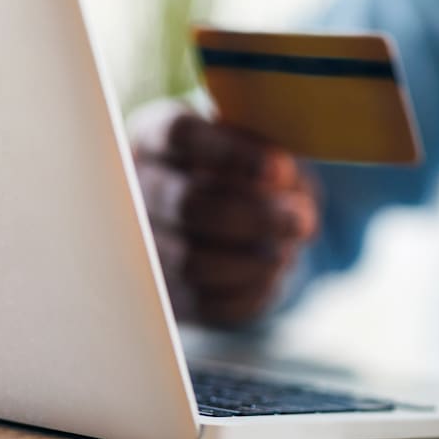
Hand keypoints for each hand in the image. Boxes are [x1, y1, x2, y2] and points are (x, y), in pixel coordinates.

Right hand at [131, 105, 318, 327]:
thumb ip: (272, 162)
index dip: (231, 154)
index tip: (281, 172)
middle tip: (302, 222)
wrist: (228, 225)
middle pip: (187, 205)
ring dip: (252, 261)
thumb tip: (286, 183)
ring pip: (192, 261)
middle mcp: (135, 187)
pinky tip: (270, 277)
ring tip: (286, 253)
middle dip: (255, 217)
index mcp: (157, 136)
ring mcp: (139, 244)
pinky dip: (245, 292)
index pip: (181, 136)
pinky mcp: (159, 292)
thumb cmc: (246, 176)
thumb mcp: (260, 155)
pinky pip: (201, 303)